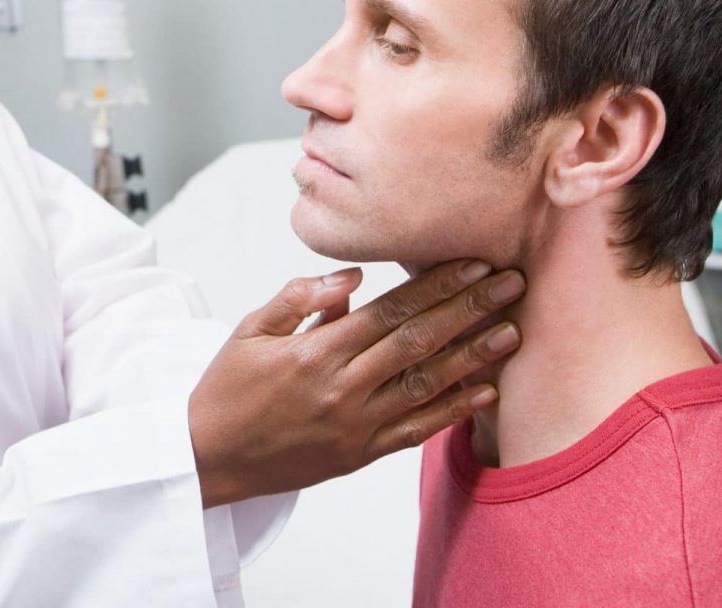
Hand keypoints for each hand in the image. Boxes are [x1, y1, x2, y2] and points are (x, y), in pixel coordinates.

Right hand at [187, 258, 523, 507]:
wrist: (209, 458)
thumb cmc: (228, 389)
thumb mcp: (249, 330)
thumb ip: (299, 298)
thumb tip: (351, 276)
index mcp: (314, 353)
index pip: (389, 311)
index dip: (436, 286)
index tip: (473, 263)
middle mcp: (342, 390)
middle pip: (418, 342)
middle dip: (470, 309)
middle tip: (512, 284)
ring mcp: (355, 426)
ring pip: (427, 385)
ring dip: (474, 356)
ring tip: (512, 331)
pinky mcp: (360, 455)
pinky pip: (418, 430)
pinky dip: (455, 409)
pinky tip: (486, 389)